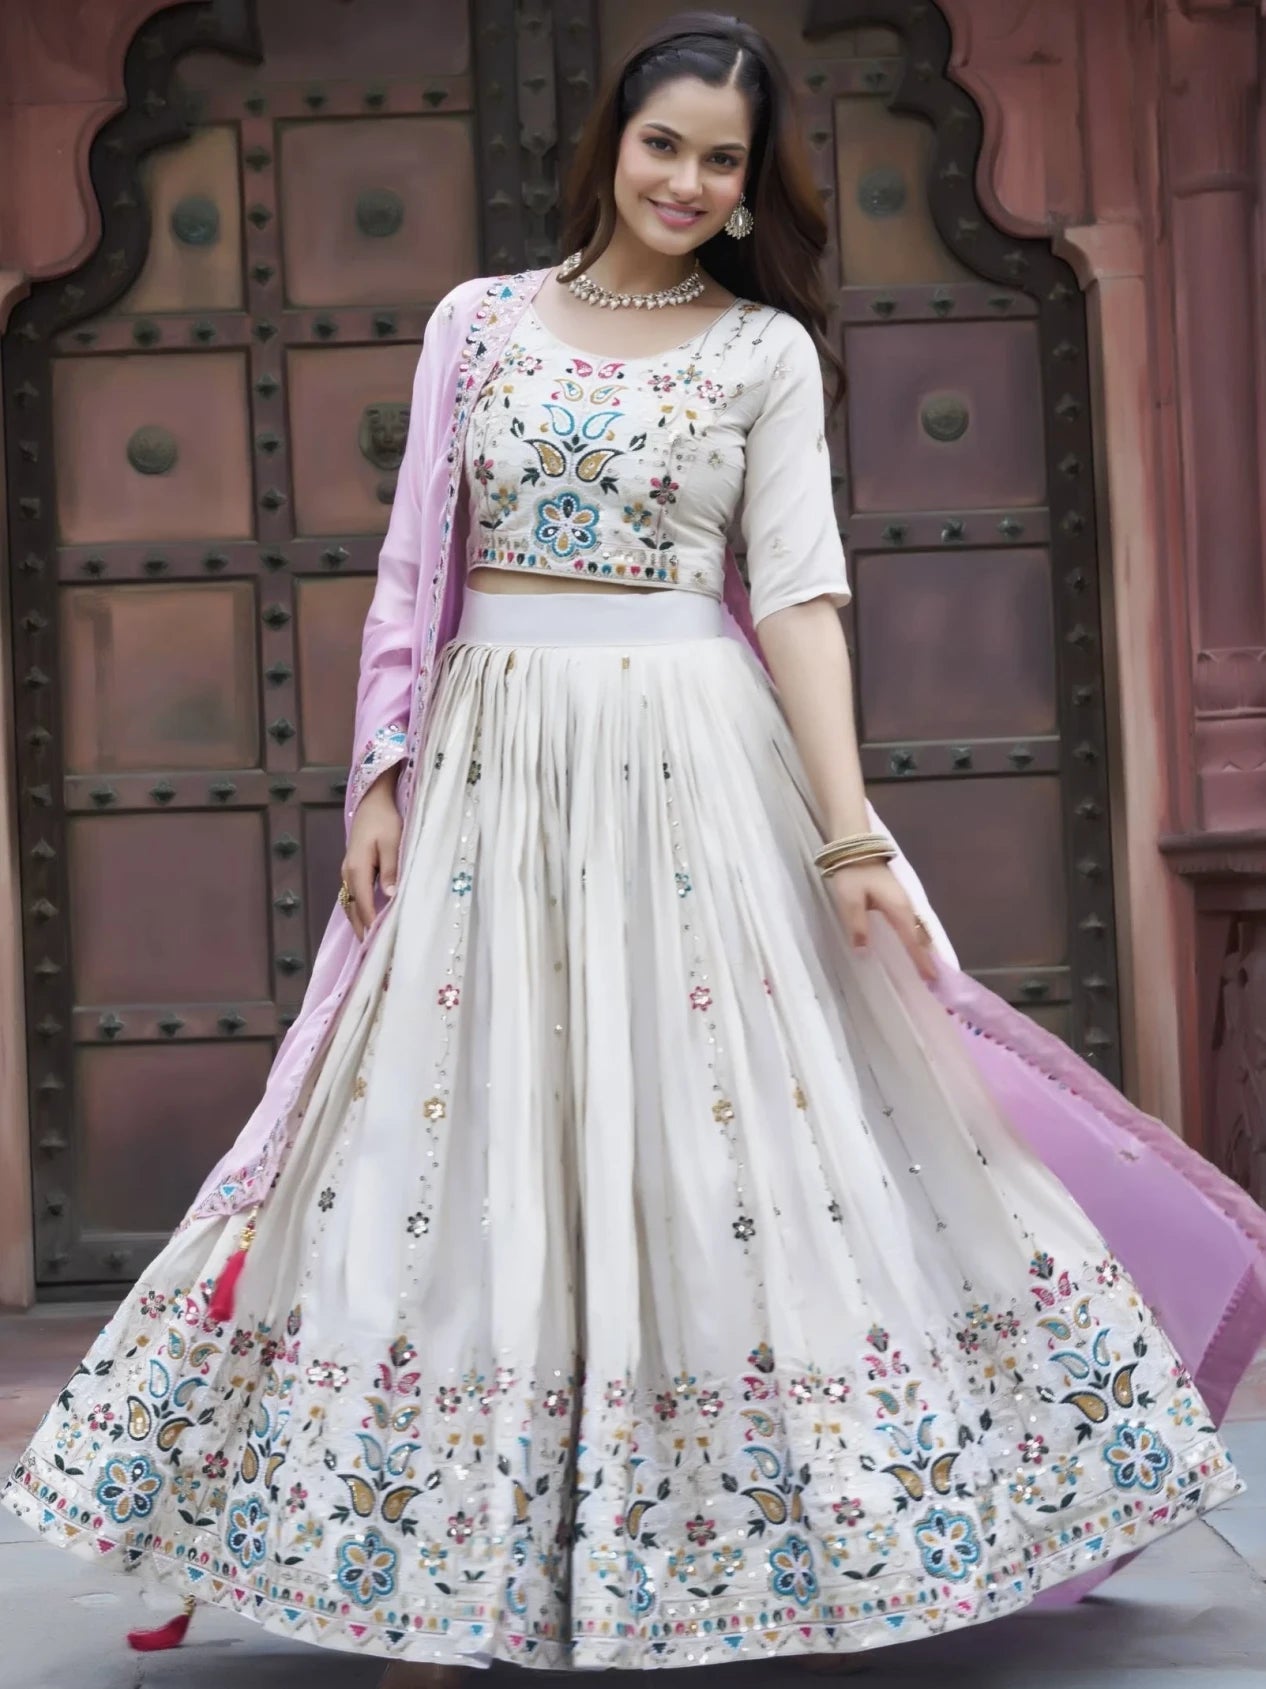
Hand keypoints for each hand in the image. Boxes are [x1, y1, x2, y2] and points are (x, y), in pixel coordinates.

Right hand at [340, 773, 401, 941]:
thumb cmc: (386, 821)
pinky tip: (368, 921)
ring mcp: (347, 873)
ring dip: (359, 923)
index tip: (380, 945)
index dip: (371, 926)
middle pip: (353, 910)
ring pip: (350, 905)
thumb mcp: (394, 844)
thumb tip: (391, 896)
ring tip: (371, 944)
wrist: (373, 802)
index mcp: (357, 870)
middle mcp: (348, 875)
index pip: (364, 906)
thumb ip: (392, 870)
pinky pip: (353, 897)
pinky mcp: (351, 870)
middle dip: (363, 930)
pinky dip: (359, 911)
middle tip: (374, 955)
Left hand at [826, 862, 938, 982]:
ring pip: (917, 930)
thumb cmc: (852, 874)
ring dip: (922, 949)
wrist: (855, 846)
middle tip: (934, 981)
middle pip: (920, 937)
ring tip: (927, 969)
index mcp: (898, 909)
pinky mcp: (896, 900)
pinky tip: (912, 947)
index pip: (912, 941)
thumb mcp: (850, 901)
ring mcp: (903, 902)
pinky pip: (910, 925)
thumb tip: (864, 953)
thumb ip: (858, 927)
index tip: (932, 979)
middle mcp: (906, 907)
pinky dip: (915, 938)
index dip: (921, 960)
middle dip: (927, 958)